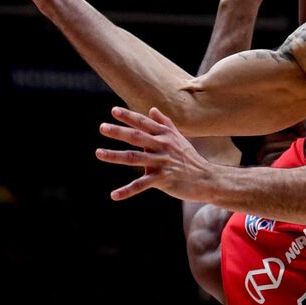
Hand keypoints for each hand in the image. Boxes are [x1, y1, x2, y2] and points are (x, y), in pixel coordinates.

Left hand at [96, 106, 228, 202]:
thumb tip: (152, 109)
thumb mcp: (178, 137)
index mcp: (165, 135)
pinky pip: (141, 185)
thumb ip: (164, 123)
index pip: (144, 123)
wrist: (206, 178)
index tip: (113, 111)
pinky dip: (127, 191)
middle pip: (137, 137)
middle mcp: (163, 146)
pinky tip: (114, 195)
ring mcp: (162, 162)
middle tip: (102, 127)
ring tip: (98, 153)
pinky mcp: (162, 179)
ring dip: (115, 156)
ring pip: (134, 158)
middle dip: (119, 131)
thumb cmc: (190, 158)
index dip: (129, 116)